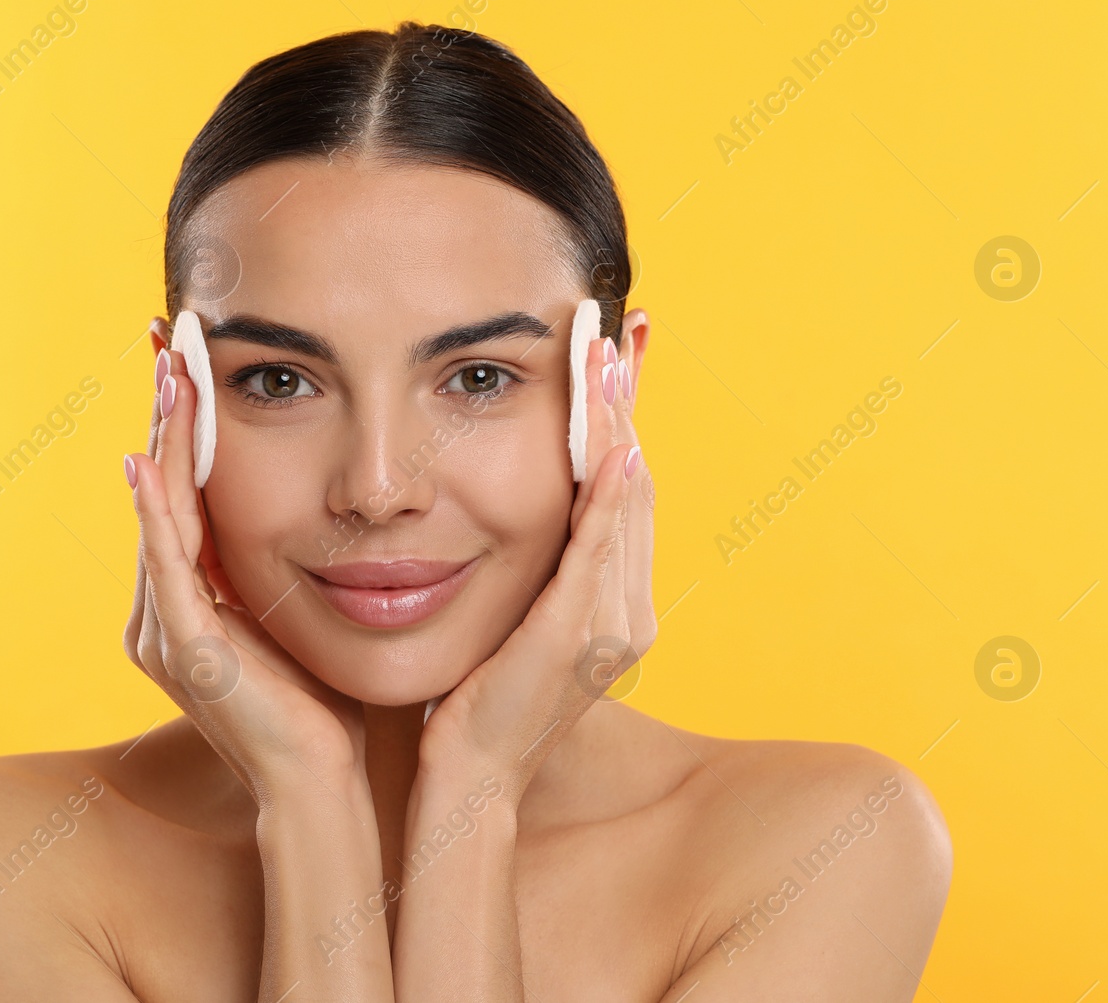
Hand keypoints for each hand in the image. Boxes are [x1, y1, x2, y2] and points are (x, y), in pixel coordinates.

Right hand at [121, 349, 369, 804]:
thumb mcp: (300, 614)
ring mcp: (166, 630)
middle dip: (167, 415)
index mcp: (190, 601)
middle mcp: (163, 610)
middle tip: (170, 340)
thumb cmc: (324, 702)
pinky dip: (155, 512)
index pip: (184, 493)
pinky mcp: (182, 649)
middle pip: (162, 491)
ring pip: (159, 515)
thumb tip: (321, 504)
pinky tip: (147, 460)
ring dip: (164, 442)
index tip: (193, 359)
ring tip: (169, 375)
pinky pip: (165, 566)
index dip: (186, 426)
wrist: (320, 782)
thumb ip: (286, 566)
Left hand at [418, 326, 657, 796]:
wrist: (470, 776)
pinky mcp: (577, 638)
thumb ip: (537, 568)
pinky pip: (599, 555)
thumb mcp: (517, 619)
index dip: (623, 419)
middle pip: (637, 483)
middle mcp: (628, 610)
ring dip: (618, 427)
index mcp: (614, 603)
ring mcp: (610, 626)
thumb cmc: (480, 698)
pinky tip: (614, 449)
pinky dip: (611, 499)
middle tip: (619, 330)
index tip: (614, 355)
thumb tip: (521, 505)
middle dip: (626, 404)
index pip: (627, 490)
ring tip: (608, 358)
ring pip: (626, 505)